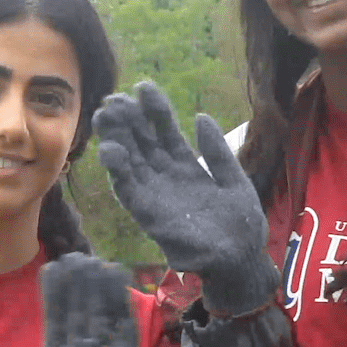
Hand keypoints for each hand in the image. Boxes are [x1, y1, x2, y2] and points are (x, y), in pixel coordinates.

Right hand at [93, 81, 277, 316]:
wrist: (241, 259)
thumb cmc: (241, 223)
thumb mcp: (234, 180)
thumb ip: (217, 151)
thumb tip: (200, 117)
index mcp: (187, 164)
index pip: (165, 130)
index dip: (154, 109)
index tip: (142, 86)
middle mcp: (166, 176)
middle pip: (141, 141)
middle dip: (126, 119)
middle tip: (112, 98)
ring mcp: (155, 194)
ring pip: (129, 161)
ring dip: (115, 139)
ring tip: (104, 116)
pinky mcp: (148, 215)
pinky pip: (128, 191)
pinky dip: (118, 172)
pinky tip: (110, 151)